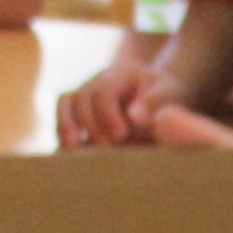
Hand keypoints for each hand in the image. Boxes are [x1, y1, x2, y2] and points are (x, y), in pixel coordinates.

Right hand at [57, 62, 191, 146]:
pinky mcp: (79, 113)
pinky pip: (63, 120)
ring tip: (74, 153)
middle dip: (88, 124)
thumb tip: (134, 116)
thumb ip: (156, 101)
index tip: (120, 135)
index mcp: (119, 74)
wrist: (154, 93)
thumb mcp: (169, 92)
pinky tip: (71, 158)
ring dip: (66, 129)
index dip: (107, 114)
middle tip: (104, 148)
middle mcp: (96, 82)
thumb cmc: (164, 94)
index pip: (103, 91)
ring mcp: (85, 96)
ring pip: (64, 105)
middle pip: (79, 97)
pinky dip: (64, 137)